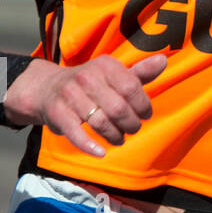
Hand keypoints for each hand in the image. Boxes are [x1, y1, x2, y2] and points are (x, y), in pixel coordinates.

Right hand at [4, 55, 166, 156]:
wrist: (48, 88)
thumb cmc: (91, 83)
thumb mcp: (114, 74)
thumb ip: (140, 72)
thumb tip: (163, 60)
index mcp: (105, 65)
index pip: (131, 87)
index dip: (143, 105)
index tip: (145, 115)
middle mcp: (87, 77)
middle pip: (118, 107)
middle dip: (131, 123)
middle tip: (133, 129)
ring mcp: (70, 95)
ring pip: (100, 122)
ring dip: (114, 135)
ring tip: (120, 139)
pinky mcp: (58, 114)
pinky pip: (75, 133)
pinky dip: (90, 146)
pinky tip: (101, 152)